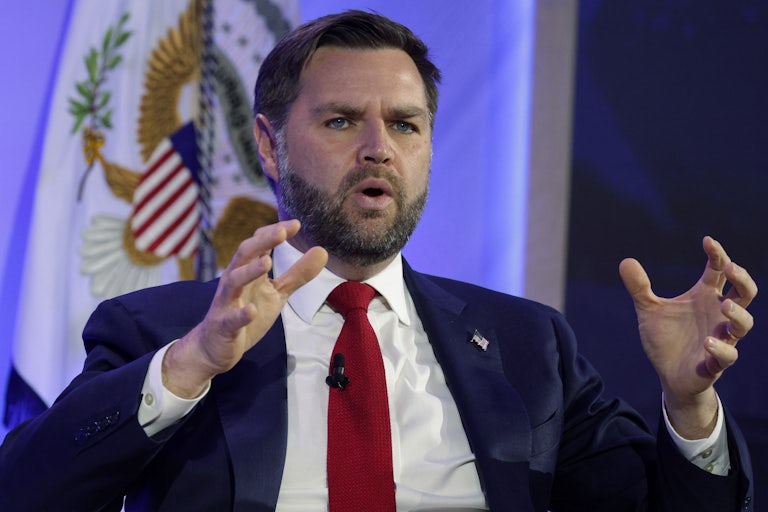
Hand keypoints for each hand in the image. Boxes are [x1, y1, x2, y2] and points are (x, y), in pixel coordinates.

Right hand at [163, 220, 327, 397]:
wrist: (216, 347)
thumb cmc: (247, 314)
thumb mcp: (277, 293)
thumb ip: (297, 274)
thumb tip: (322, 251)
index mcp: (248, 270)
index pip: (259, 244)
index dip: (275, 232)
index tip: (296, 223)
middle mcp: (235, 281)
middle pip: (245, 254)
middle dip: (262, 242)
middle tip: (281, 231)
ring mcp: (227, 302)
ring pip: (233, 281)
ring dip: (250, 271)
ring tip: (268, 262)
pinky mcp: (223, 326)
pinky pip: (230, 319)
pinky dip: (240, 314)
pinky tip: (251, 310)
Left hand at [619, 236, 756, 437]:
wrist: (668, 374)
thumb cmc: (665, 339)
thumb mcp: (648, 310)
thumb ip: (639, 287)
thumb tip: (625, 261)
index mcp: (705, 297)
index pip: (718, 271)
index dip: (717, 254)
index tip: (707, 240)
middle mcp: (717, 315)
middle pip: (745, 293)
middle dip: (743, 279)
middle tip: (730, 268)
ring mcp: (721, 338)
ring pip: (744, 324)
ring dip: (738, 314)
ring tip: (725, 305)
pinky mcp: (716, 362)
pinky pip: (728, 356)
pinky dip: (721, 348)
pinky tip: (708, 342)